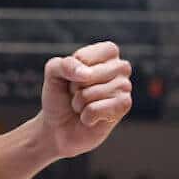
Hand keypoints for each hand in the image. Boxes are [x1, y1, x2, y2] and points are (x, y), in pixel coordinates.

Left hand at [39, 42, 131, 158]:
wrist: (59, 126)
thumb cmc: (60, 95)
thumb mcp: (53, 73)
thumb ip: (65, 64)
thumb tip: (86, 74)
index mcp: (106, 52)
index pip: (85, 56)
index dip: (72, 69)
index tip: (72, 75)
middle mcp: (120, 67)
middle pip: (90, 75)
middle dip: (76, 87)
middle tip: (77, 92)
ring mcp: (124, 87)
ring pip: (92, 93)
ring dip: (79, 102)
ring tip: (83, 105)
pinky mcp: (124, 106)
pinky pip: (96, 109)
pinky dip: (86, 116)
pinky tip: (90, 117)